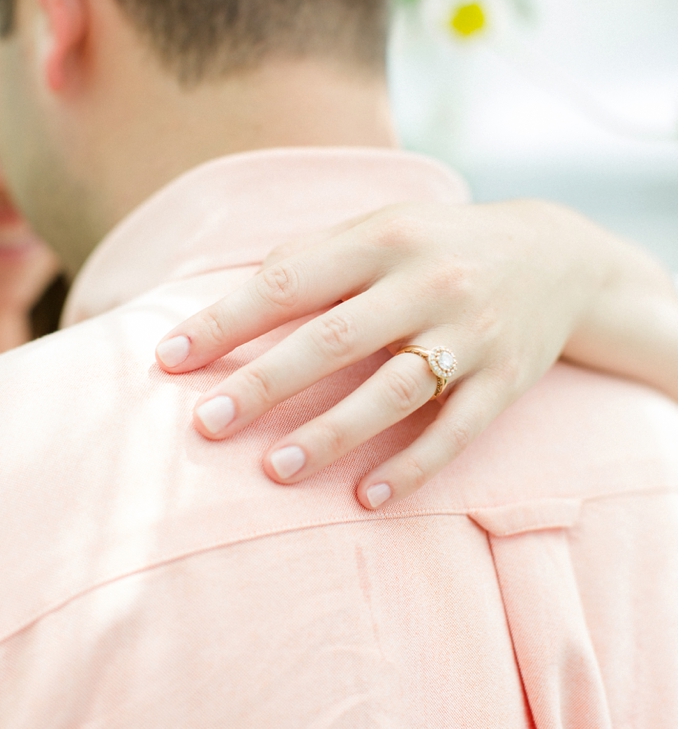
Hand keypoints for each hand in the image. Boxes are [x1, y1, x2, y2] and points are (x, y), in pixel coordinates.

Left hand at [154, 200, 607, 509]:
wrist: (560, 257)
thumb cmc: (431, 247)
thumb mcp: (375, 230)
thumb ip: (307, 259)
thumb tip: (229, 301)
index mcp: (381, 240)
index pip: (287, 283)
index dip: (225, 322)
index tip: (169, 358)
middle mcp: (427, 284)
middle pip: (333, 341)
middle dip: (264, 384)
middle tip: (206, 424)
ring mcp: (470, 335)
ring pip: (393, 391)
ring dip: (332, 434)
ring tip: (274, 470)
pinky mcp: (507, 381)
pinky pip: (456, 431)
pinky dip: (411, 466)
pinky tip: (364, 498)